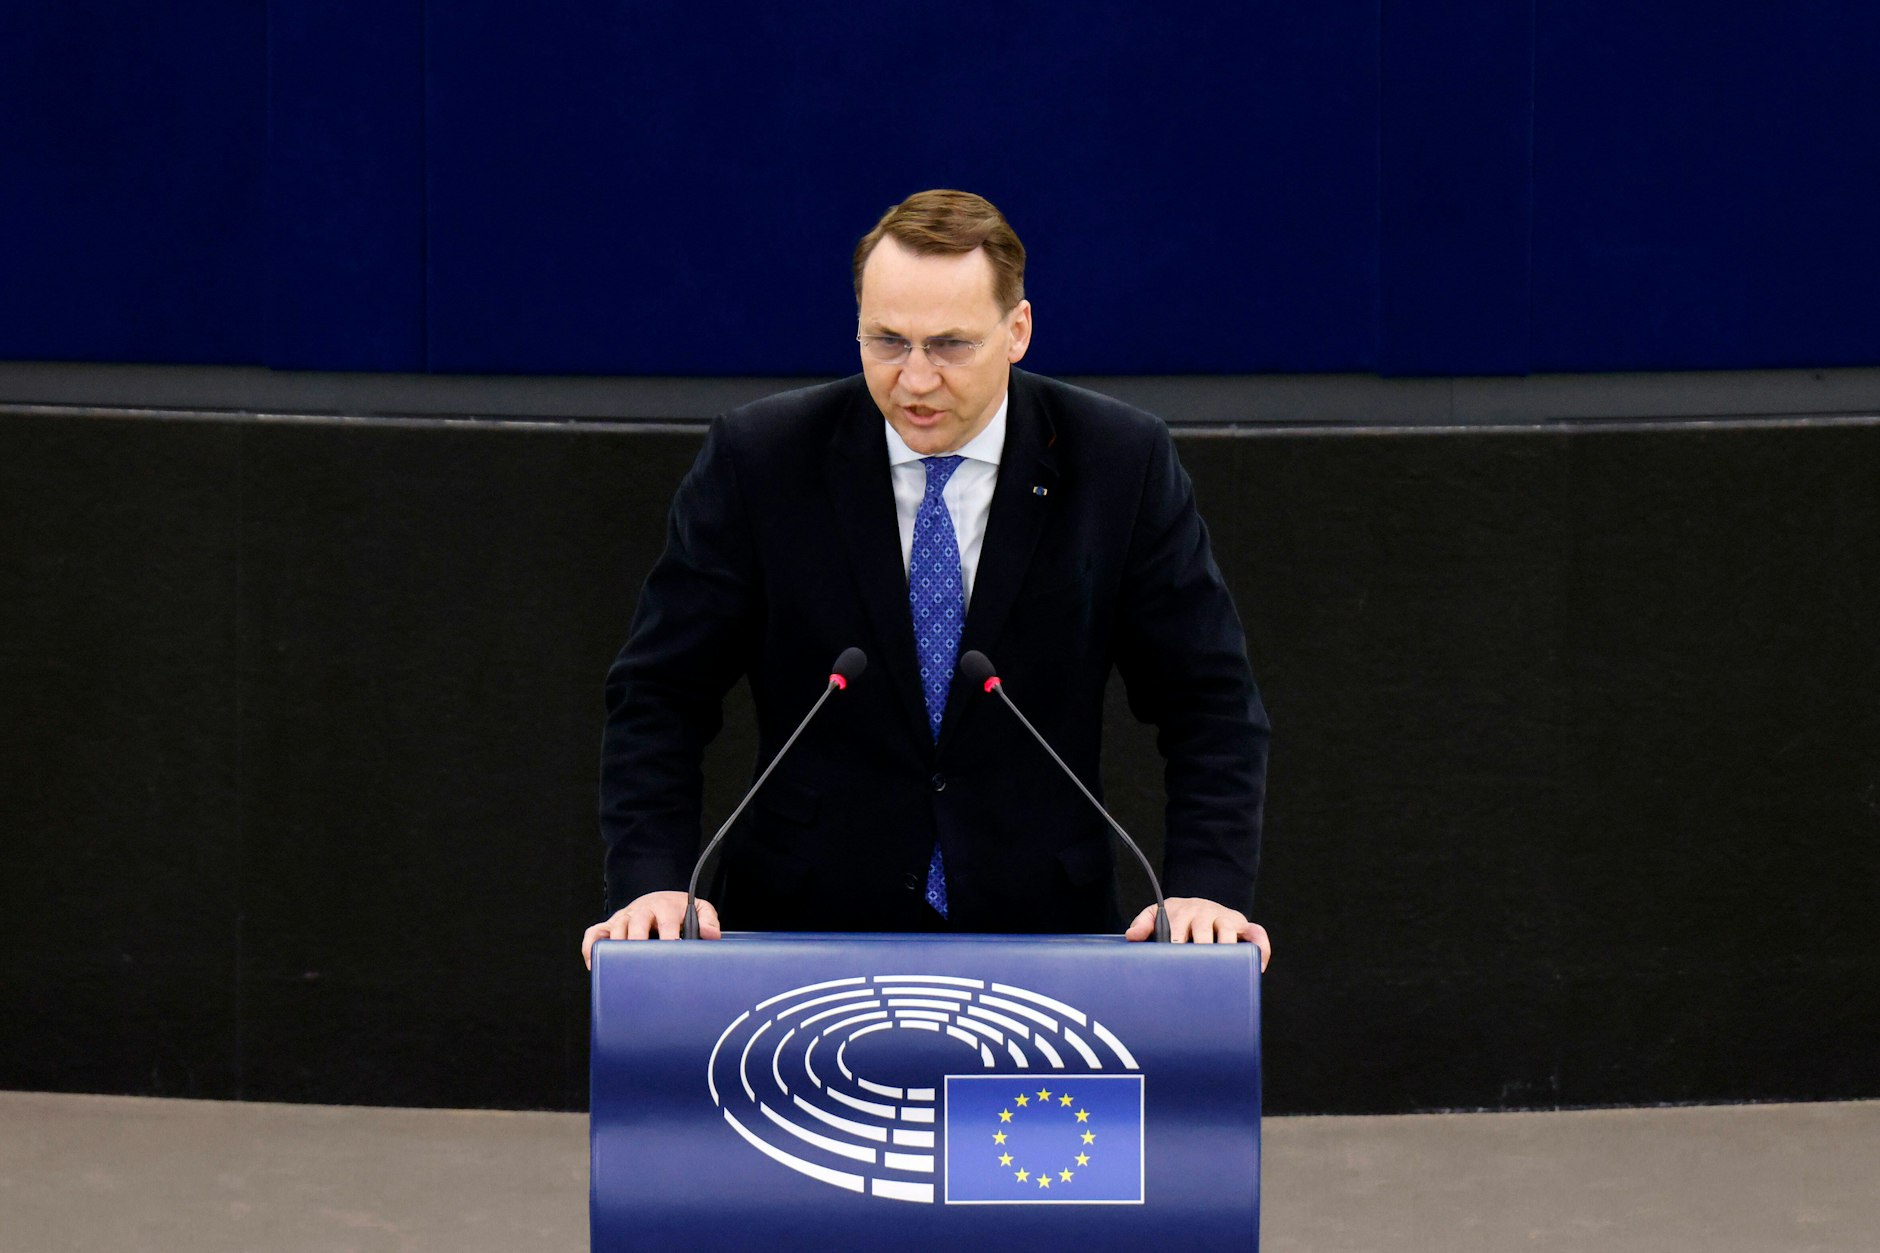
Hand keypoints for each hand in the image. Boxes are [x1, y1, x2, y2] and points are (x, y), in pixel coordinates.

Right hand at [581, 891, 720, 967]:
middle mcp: (641, 910)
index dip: (668, 935)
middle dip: (639, 941)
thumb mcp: (698, 909)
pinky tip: (595, 966)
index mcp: (664, 906)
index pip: (666, 920)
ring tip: (623, 968)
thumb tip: (711, 935)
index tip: (673, 949)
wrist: (660, 899)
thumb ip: (708, 920)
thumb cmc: (678, 910)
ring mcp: (624, 918)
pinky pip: (594, 933)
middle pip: (636, 923)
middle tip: (645, 960)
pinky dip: (591, 947)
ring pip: (615, 929)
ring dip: (617, 946)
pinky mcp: (610, 925)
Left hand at [1125, 897, 1270, 969]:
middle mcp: (1206, 913)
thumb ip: (1144, 923)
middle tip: (1196, 966)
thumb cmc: (1177, 918)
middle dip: (1200, 946)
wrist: (1200, 905)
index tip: (1172, 954)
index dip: (1175, 940)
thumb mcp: (1158, 915)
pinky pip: (1258, 935)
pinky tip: (1257, 968)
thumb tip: (1132, 936)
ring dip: (1225, 946)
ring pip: (1229, 930)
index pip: (1178, 925)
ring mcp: (1227, 919)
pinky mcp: (1245, 927)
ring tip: (1221, 968)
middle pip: (1204, 929)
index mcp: (1183, 911)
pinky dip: (1261, 949)